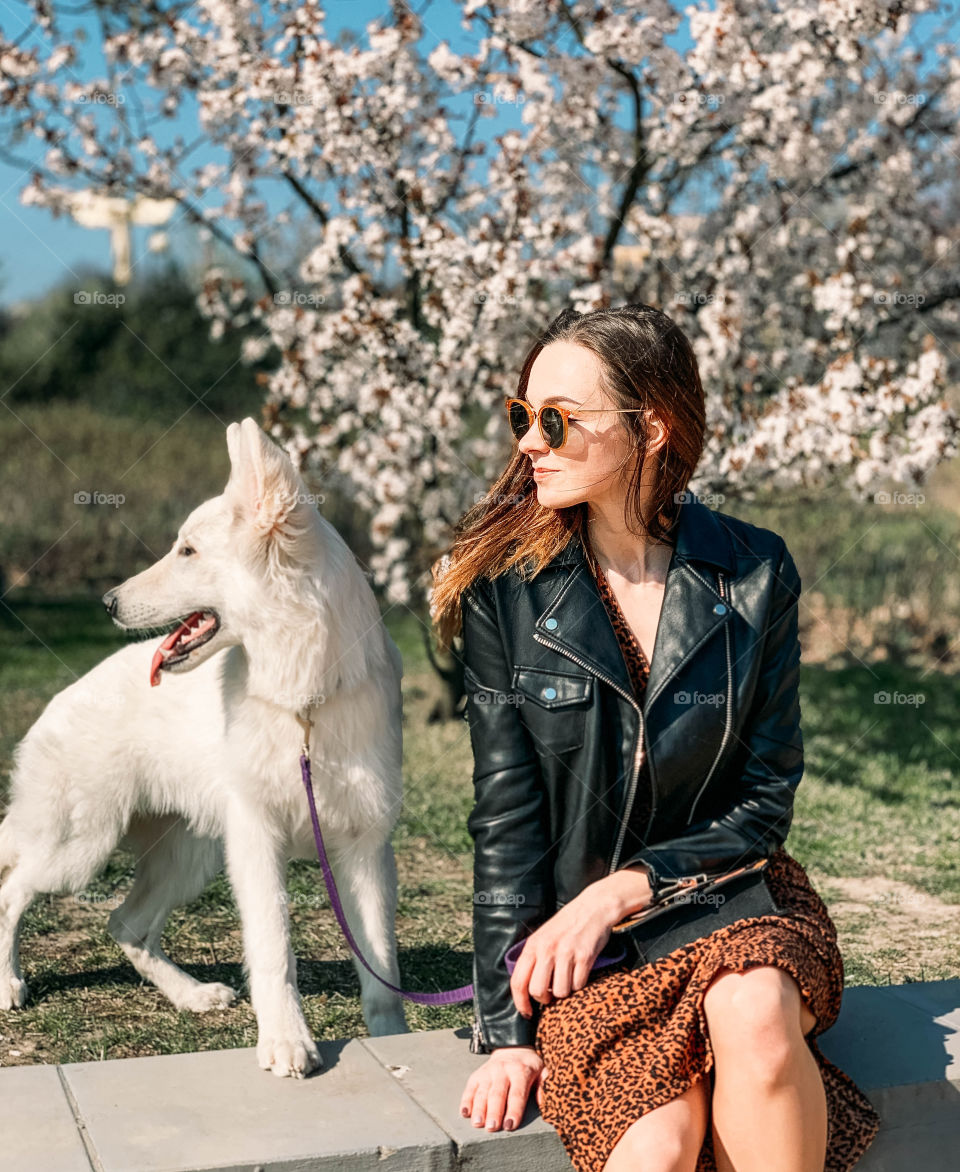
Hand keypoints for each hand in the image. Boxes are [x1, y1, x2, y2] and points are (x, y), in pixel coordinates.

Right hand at [460, 1045, 547, 1130]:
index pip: (517, 1094)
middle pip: (497, 1094)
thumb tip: (544, 1105)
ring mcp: (488, 1072)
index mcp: (521, 1071)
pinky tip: (465, 1113)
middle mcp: (503, 1070)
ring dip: (479, 1109)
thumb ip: (544, 1087)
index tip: (510, 1125)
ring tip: (477, 1123)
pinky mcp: (478, 1074)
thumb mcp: (542, 1071)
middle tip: (492, 1128)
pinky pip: (470, 1088)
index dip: (514, 1110)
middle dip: (494, 1112)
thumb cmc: (529, 1066)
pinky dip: (467, 1100)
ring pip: (482, 1092)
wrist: (512, 1047)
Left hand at [510, 866, 652, 1014]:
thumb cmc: (567, 925)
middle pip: (538, 991)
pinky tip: (580, 971)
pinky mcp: (584, 957)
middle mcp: (547, 949)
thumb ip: (534, 958)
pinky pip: (578, 985)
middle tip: (552, 994)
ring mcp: (566, 953)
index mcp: (533, 945)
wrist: (593, 908)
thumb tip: (526, 988)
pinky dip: (580, 984)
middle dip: (545, 1000)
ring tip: (568, 978)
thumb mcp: (543, 936)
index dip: (520, 1002)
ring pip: (560, 992)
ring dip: (565, 991)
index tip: (526, 1013)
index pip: (518, 981)